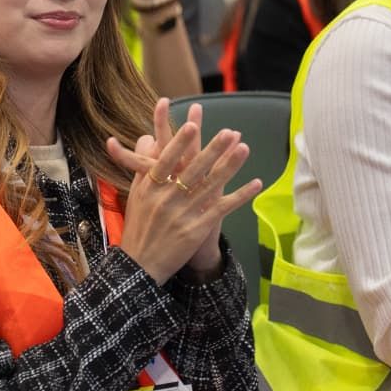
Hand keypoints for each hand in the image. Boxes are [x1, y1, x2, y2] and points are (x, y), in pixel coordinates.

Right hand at [106, 99, 261, 282]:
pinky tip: (256, 183)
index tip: (191, 126)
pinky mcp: (196, 229)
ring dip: (229, 166)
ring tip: (244, 148)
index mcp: (149, 188)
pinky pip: (222, 208)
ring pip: (210, 186)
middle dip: (211, 150)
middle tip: (227, 133)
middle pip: (192, 170)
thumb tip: (147, 137)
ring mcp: (182, 214)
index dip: (179, 143)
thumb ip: (142, 165)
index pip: (165, 160)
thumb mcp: (135, 194)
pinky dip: (240, 195)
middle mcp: (165, 199)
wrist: (140, 264)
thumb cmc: (138, 226)